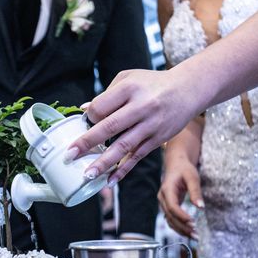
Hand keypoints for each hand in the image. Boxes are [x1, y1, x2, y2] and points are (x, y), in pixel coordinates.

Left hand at [67, 69, 201, 183]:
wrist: (188, 89)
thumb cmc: (153, 83)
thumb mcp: (129, 78)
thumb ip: (106, 95)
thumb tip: (85, 110)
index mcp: (130, 88)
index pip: (101, 106)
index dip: (89, 116)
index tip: (85, 121)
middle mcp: (141, 107)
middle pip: (110, 127)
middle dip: (87, 143)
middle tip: (69, 155)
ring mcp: (150, 125)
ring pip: (123, 146)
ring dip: (104, 163)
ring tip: (87, 175)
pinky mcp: (157, 139)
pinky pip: (137, 156)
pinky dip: (123, 169)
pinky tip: (110, 180)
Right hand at [157, 156, 202, 239]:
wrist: (176, 165)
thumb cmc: (184, 169)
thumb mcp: (192, 177)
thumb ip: (195, 192)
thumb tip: (200, 207)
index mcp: (167, 190)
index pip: (172, 207)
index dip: (182, 216)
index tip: (193, 223)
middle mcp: (162, 198)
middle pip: (170, 216)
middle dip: (182, 227)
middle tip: (196, 234)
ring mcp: (164, 203)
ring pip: (169, 220)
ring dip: (181, 229)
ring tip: (194, 236)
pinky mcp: (168, 207)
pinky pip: (171, 219)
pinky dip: (179, 227)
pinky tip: (188, 232)